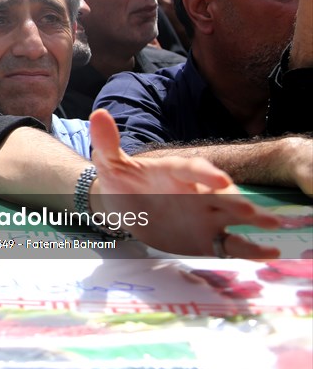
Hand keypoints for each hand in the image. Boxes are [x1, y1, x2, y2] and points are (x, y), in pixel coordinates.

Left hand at [89, 110, 280, 259]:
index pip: (190, 169)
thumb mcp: (109, 162)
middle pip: (219, 192)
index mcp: (173, 172)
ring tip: (270, 225)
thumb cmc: (121, 181)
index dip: (204, 173)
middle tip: (249, 211)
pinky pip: (229, 243)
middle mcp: (194, 191)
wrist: (122, 207)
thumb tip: (98, 114)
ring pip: (231, 215)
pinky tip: (269, 254)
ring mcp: (203, 213)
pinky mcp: (206, 236)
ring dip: (250, 220)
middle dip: (234, 200)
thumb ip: (106, 142)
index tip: (220, 178)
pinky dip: (249, 248)